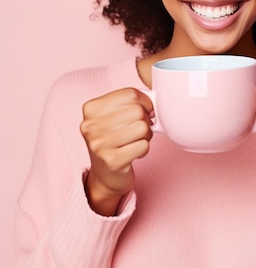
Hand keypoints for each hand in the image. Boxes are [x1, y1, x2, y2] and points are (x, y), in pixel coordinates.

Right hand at [80, 88, 153, 214]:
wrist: (104, 174)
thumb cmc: (113, 139)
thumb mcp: (113, 116)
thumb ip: (129, 103)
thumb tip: (153, 99)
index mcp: (91, 109)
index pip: (130, 93)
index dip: (145, 102)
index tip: (145, 110)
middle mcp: (91, 126)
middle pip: (138, 111)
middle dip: (146, 120)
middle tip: (140, 129)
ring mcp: (99, 144)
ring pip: (143, 128)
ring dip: (146, 135)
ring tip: (136, 140)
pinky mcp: (112, 161)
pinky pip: (144, 146)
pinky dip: (144, 149)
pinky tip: (134, 152)